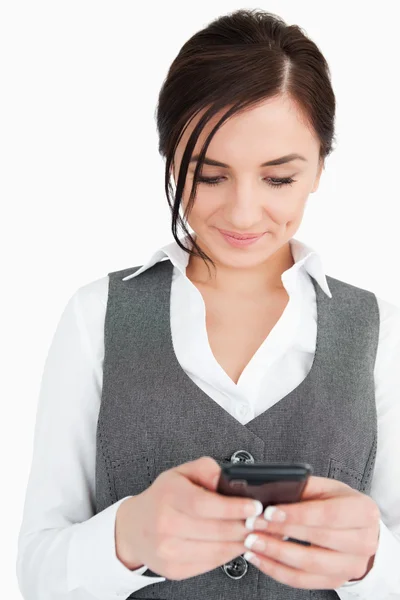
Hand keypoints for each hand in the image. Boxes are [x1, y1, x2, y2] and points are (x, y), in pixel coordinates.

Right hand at [115, 456, 271, 579]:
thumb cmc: (162, 498)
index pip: (205, 504)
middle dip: (246, 526)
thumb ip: (206, 469)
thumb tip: (228, 477)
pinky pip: (211, 563)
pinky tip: (238, 543)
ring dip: (242, 542)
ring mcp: (169, 551)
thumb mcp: (181, 473)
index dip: (233, 507)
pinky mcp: (175, 570)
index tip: (255, 506)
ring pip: (217, 550)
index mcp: (169, 497)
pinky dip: (229, 554)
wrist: (134, 528)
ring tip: (257, 533)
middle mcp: (166, 525)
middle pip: (216, 530)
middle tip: (264, 521)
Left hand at [241, 475, 379, 589]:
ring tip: (252, 542)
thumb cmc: (339, 503)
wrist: (359, 528)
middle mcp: (363, 542)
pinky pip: (302, 580)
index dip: (297, 515)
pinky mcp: (336, 580)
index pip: (328, 515)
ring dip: (275, 554)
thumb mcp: (326, 487)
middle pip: (317, 540)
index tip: (269, 512)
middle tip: (253, 525)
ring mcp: (351, 565)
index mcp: (363, 511)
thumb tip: (270, 490)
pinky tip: (259, 558)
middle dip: (280, 532)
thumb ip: (302, 487)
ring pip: (309, 565)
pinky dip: (276, 570)